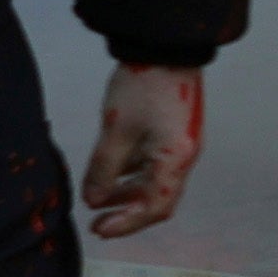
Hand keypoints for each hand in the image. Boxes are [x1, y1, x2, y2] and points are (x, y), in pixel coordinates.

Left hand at [84, 63, 203, 237]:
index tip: (99, 229)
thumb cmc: (142, 87)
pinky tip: (113, 172)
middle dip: (128, 213)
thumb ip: (104, 169)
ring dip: (129, 194)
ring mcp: (181, 144)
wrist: (167, 47)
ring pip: (156, 182)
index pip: (155, 207)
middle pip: (159, 199)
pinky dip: (134, 175)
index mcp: (175, 159)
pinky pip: (156, 165)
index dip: (127, 224)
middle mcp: (184, 157)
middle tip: (97, 222)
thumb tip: (93, 201)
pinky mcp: (175, 132)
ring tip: (100, 198)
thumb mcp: (116, 130)